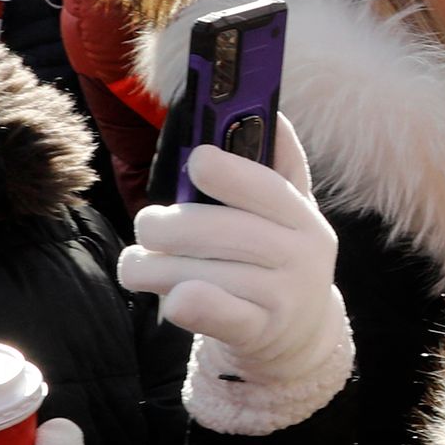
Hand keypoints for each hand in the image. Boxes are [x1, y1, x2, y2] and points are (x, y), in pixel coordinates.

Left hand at [119, 121, 353, 433]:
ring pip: (196, 271)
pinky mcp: (260, 332)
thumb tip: (268, 108)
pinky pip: (214, 311)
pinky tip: (173, 300)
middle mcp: (301, 254)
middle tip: (150, 228)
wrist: (301, 336)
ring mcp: (283, 295)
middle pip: (215, 229)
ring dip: (150, 268)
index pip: (266, 186)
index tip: (198, 161)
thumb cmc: (276, 261)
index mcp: (303, 216)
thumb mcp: (288, 214)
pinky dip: (188, 303)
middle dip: (163, 226)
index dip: (227, 170)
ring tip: (141, 268)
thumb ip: (276, 164)